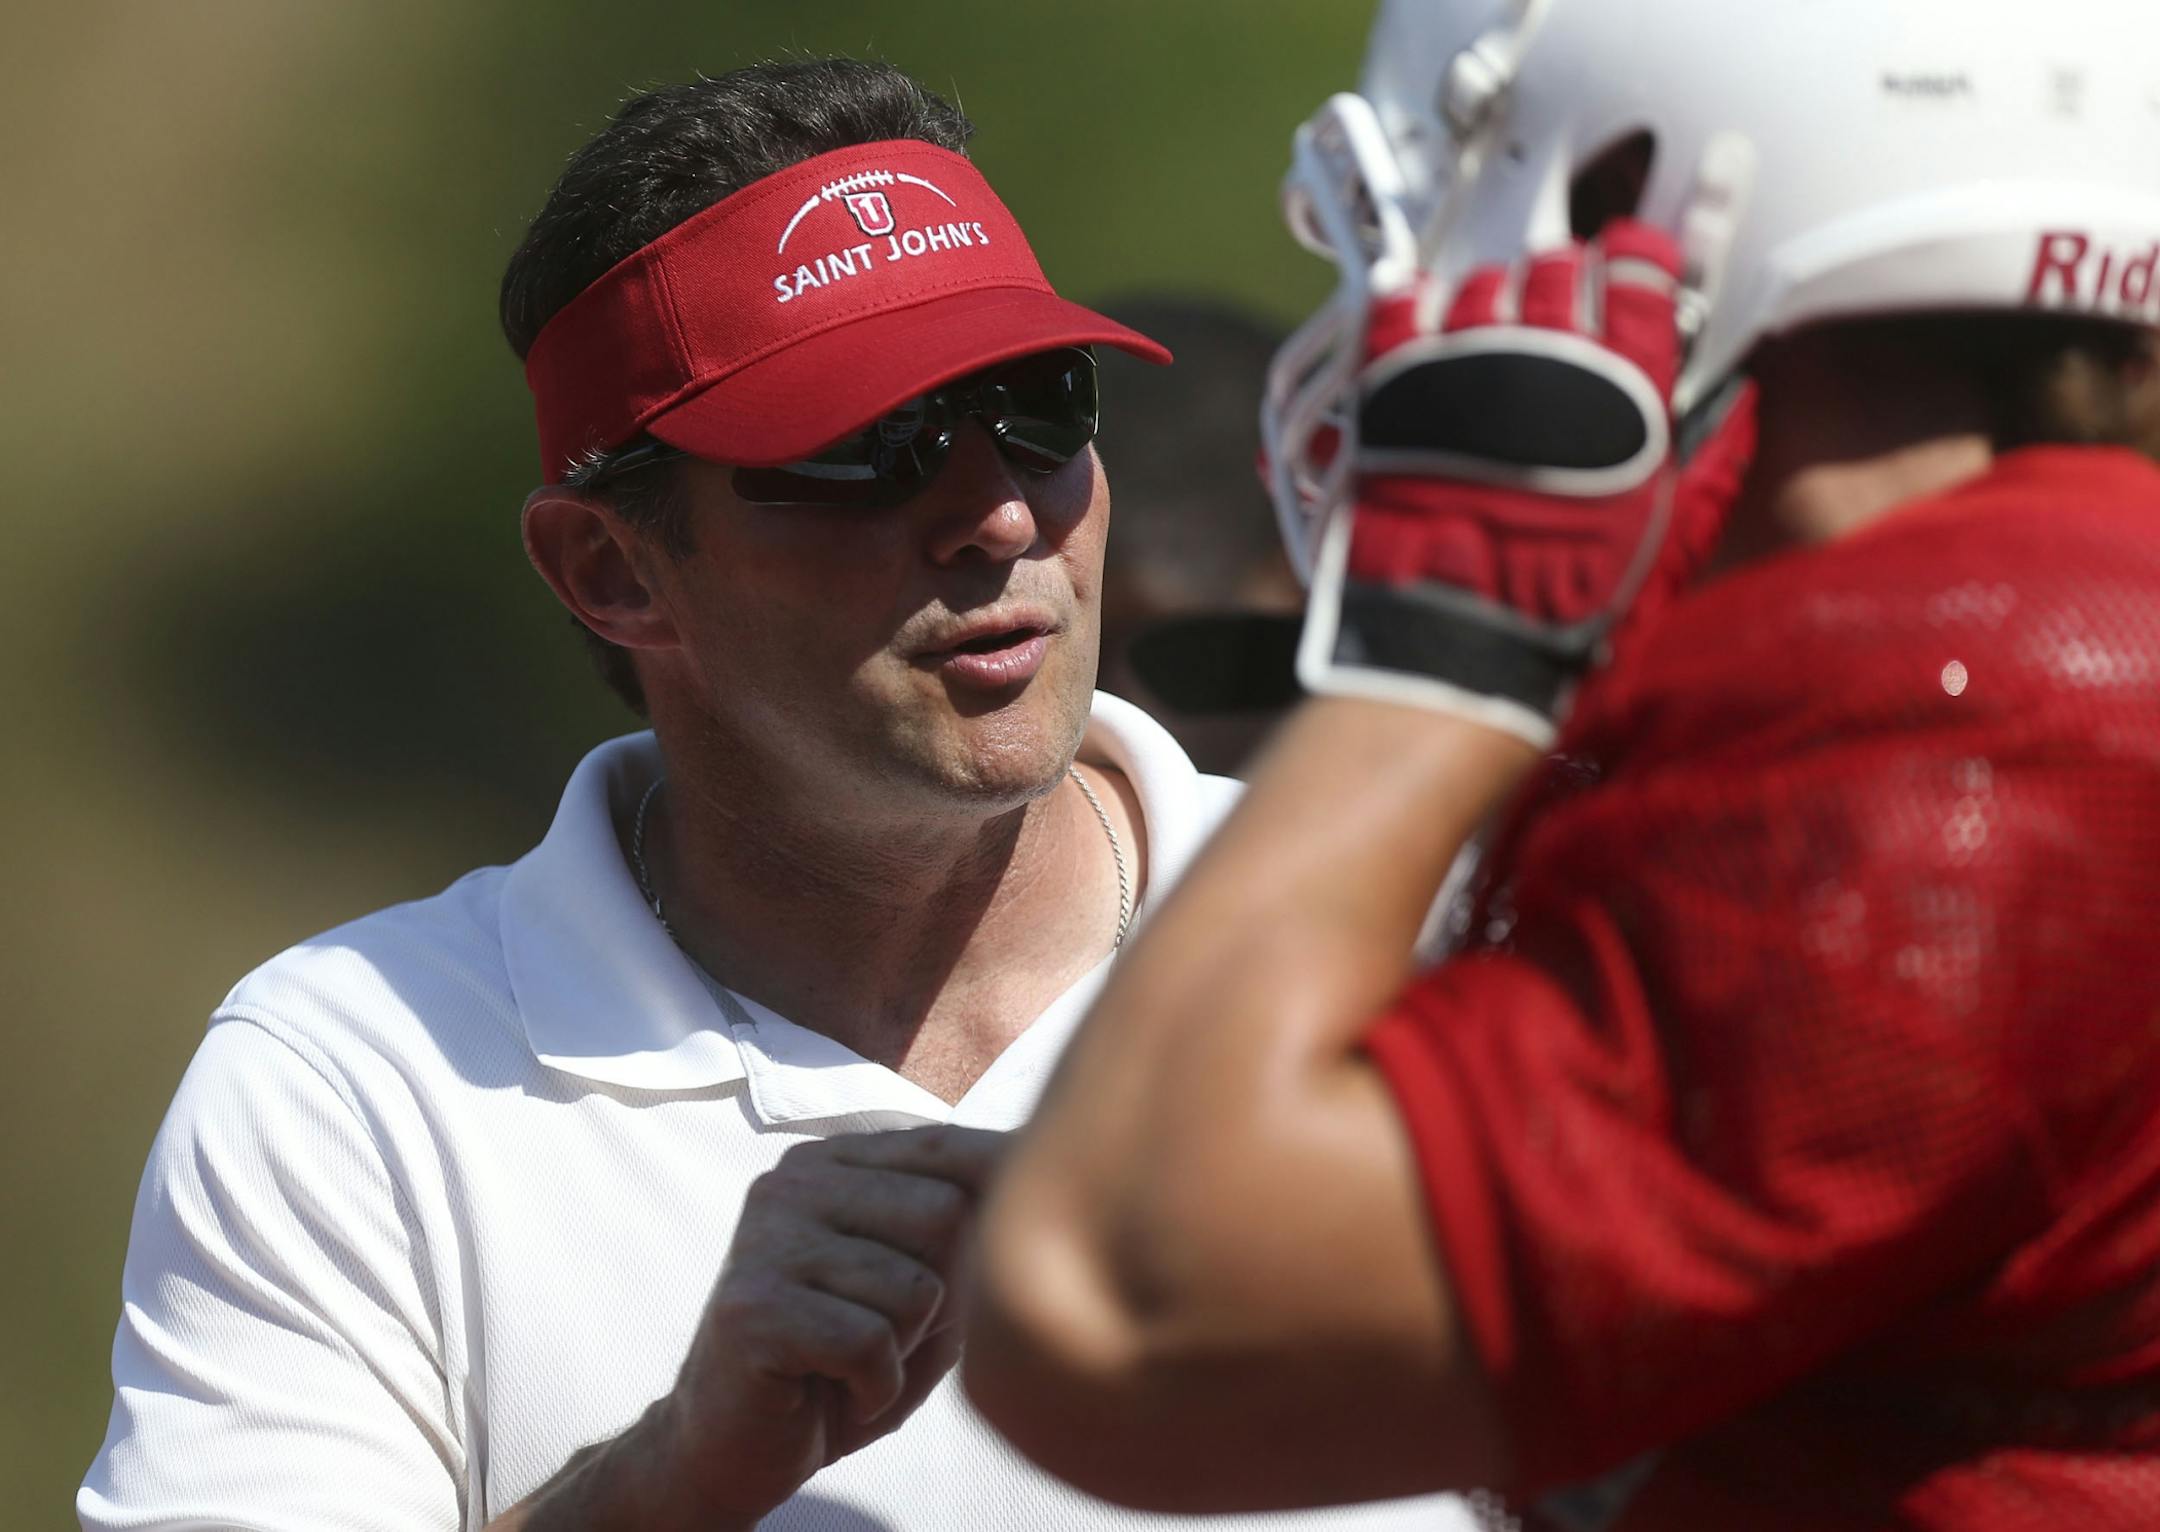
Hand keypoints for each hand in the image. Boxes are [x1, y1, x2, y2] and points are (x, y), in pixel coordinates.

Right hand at [658, 1126, 1007, 1526]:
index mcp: (833, 1159)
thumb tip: (1038, 1171)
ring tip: (856, 1361)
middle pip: (945, 1213)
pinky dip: (875, 1387)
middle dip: (943, 1295)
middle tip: (890, 1331)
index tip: (995, 1259)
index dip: (996, 1205)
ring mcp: (767, 1238)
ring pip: (916, 1289)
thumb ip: (968, 1224)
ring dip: (905, 1348)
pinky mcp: (753, 1308)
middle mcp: (793, 1181)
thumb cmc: (844, 1360)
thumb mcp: (922, 1280)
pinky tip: (835, 1390)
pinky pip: (872, 1345)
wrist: (736, 1444)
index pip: (949, 1147)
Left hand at [1298, 219, 1755, 747]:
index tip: (1631, 262)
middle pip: (1555, 266)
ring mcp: (1462, 367)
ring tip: (1492, 332)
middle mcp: (1543, 360)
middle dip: (1562, 278)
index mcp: (1622, 389)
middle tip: (1558, 309)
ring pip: (1479, 281)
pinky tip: (1420, 317)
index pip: (1638, 273)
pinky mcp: (1393, 388)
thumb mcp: (1667, 539)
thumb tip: (1736, 408)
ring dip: (1490, 295)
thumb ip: (1707, 461)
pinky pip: (1396, 307)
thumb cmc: (1562, 602)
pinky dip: (1409, 302)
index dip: (1637, 259)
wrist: (1458, 639)